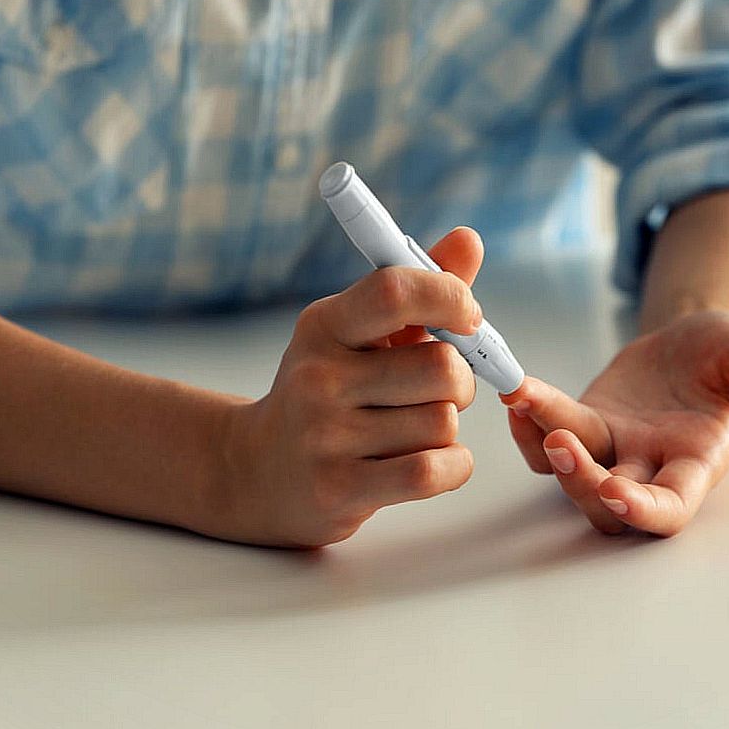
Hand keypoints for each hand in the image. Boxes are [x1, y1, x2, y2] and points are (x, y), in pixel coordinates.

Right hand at [200, 228, 485, 547]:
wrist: (259, 470)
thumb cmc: (328, 392)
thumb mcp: (360, 335)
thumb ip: (420, 290)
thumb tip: (469, 239)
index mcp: (325, 326)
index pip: (394, 291)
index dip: (450, 297)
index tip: (469, 317)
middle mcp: (319, 377)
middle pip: (441, 369)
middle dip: (460, 381)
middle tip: (441, 390)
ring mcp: (325, 436)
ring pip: (442, 423)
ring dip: (446, 429)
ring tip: (414, 428)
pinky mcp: (338, 489)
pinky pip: (432, 470)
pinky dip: (454, 466)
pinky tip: (433, 461)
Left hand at [500, 309, 728, 535]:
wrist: (696, 343)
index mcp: (695, 465)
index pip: (669, 507)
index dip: (642, 509)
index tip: (617, 491)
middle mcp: (648, 468)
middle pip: (607, 504)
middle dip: (581, 482)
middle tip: (563, 442)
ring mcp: (611, 450)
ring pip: (568, 475)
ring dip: (544, 450)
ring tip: (523, 402)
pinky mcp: (584, 425)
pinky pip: (545, 442)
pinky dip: (527, 426)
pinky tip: (515, 393)